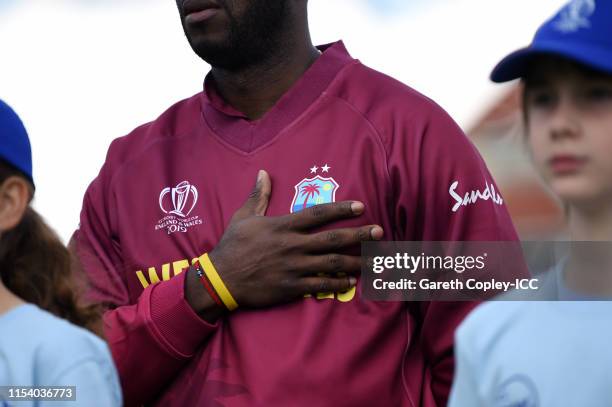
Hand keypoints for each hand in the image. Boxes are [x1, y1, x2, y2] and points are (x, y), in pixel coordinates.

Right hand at [187, 170, 382, 314]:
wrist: (220, 279)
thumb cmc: (232, 246)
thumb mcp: (243, 216)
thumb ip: (258, 195)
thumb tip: (263, 172)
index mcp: (284, 226)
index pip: (318, 214)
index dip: (341, 209)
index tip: (361, 207)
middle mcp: (293, 245)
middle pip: (333, 239)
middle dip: (359, 235)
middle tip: (380, 232)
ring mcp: (294, 267)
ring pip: (332, 263)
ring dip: (356, 261)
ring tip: (374, 260)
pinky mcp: (292, 287)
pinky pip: (321, 285)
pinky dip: (338, 283)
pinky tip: (351, 281)